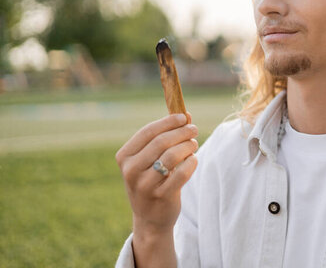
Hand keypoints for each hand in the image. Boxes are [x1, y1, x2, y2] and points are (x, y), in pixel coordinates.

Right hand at [115, 112, 197, 266]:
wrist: (151, 217)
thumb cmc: (153, 179)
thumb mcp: (152, 158)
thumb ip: (166, 136)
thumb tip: (186, 114)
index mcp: (124, 157)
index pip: (148, 132)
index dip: (168, 122)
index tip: (184, 117)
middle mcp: (130, 171)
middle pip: (161, 142)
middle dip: (181, 132)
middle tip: (194, 130)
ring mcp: (144, 185)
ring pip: (172, 156)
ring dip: (188, 146)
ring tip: (194, 144)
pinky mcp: (160, 197)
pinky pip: (181, 174)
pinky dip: (191, 163)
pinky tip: (193, 160)